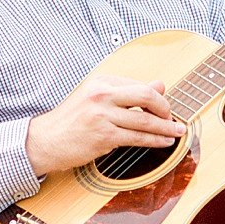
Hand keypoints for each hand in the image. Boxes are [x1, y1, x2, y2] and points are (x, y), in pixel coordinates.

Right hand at [25, 75, 187, 173]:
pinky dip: (154, 140)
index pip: (138, 85)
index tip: (164, 108)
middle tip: (174, 119)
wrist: (46, 140)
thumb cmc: (72, 120)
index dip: (157, 97)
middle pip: (146, 96)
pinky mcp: (104, 136)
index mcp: (101, 81)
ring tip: (178, 132)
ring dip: (166, 127)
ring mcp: (102, 115)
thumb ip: (128, 92)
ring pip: (144, 120)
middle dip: (165, 108)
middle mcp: (102, 94)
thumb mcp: (97, 99)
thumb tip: (161, 84)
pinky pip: (137, 138)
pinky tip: (164, 142)